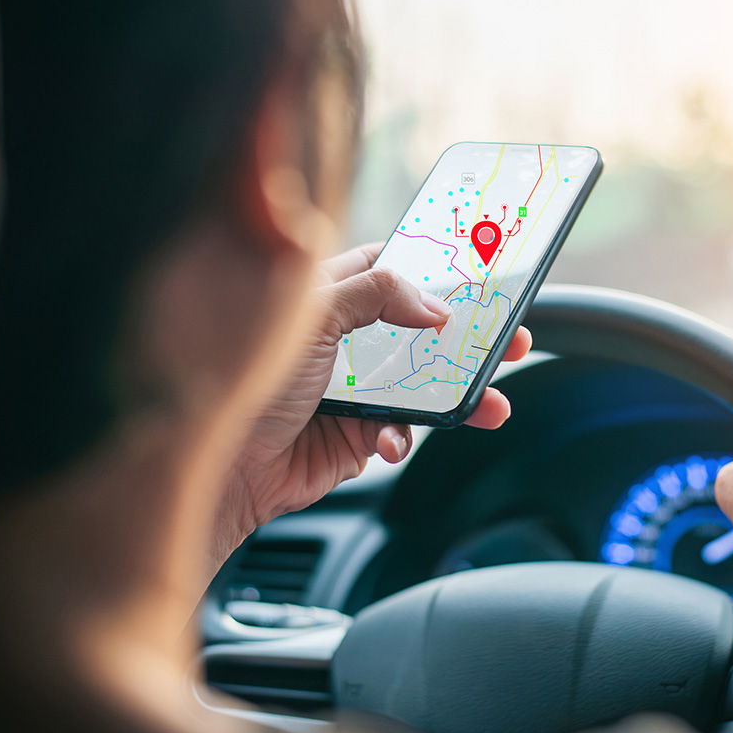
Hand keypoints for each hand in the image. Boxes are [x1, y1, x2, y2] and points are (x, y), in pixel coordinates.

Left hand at [213, 243, 532, 564]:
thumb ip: (375, 295)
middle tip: (510, 338)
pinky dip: (402, 437)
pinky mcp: (359, 433)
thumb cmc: (244, 378)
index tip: (477, 272)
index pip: (390, 268)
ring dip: (460, 394)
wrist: (221, 465)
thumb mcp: (310, 314)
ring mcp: (356, 388)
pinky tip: (388, 441)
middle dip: (468, 336)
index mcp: (328, 295)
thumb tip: (433, 305)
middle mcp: (346, 339)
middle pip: (422, 328)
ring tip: (490, 403)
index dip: (432, 268)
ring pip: (425, 384)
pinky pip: (402, 431)